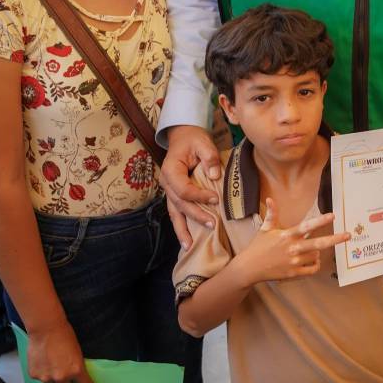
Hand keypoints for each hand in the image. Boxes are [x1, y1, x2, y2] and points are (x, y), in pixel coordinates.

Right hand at [27, 321, 97, 382]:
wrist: (46, 329)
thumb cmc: (64, 336)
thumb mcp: (77, 352)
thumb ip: (76, 367)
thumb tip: (74, 376)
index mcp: (76, 370)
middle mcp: (61, 377)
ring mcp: (46, 378)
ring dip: (54, 379)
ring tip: (52, 364)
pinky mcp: (35, 376)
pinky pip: (41, 379)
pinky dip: (43, 373)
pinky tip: (43, 361)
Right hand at [160, 125, 220, 249]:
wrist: (183, 136)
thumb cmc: (193, 139)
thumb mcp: (203, 142)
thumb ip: (209, 157)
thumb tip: (215, 175)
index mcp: (170, 170)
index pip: (183, 189)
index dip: (199, 196)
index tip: (216, 198)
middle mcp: (166, 183)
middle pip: (179, 204)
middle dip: (195, 216)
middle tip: (212, 225)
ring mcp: (168, 190)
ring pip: (174, 213)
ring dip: (182, 229)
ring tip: (189, 246)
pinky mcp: (174, 194)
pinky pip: (176, 212)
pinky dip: (181, 225)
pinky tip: (187, 239)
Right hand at [238, 198, 348, 284]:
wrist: (249, 268)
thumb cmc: (258, 247)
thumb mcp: (265, 229)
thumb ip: (272, 214)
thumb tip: (269, 198)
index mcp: (287, 235)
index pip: (306, 226)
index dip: (320, 221)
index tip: (333, 216)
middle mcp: (293, 248)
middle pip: (318, 243)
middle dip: (335, 239)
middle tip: (348, 235)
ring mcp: (294, 262)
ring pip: (316, 256)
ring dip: (317, 252)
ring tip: (309, 250)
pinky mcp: (294, 273)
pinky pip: (312, 269)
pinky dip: (315, 265)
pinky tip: (312, 260)